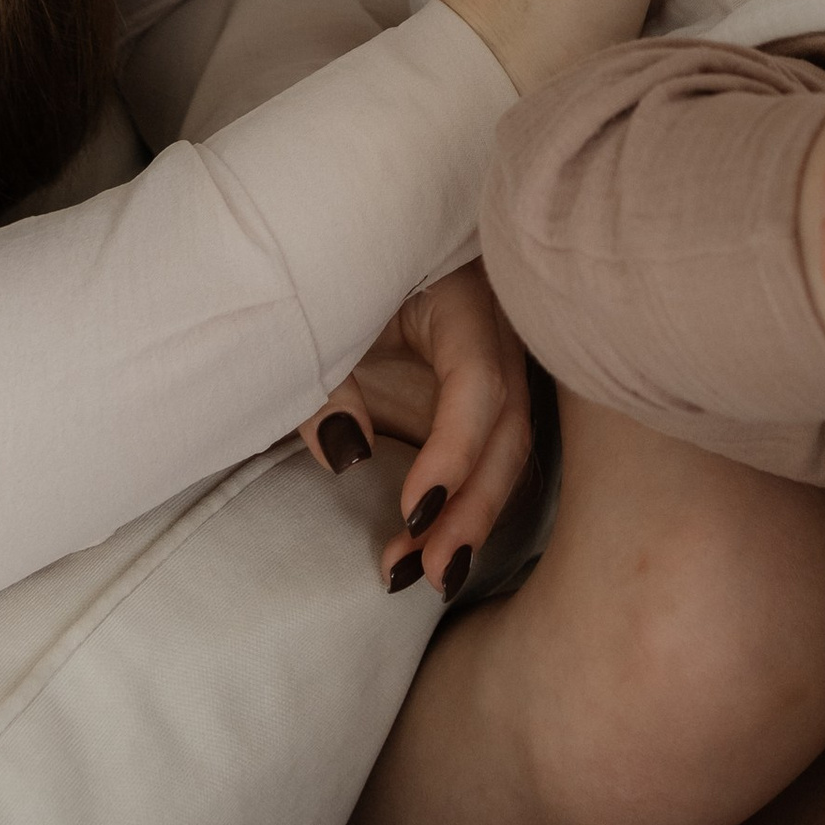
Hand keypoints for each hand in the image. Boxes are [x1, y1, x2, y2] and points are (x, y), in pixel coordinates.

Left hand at [299, 266, 534, 595]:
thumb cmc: (327, 278)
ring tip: (424, 576)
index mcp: (462, 298)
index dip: (453, 452)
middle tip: (430, 570)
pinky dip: (463, 503)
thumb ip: (325, 387)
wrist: (336, 249)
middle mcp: (495, 333)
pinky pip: (488, 453)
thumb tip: (351, 457)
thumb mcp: (317, 325)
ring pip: (507, 449)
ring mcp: (494, 363)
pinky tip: (431, 550)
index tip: (411, 512)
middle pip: (508, 428)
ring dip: (470, 517)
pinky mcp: (478, 395)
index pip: (480, 383)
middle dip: (473, 505)